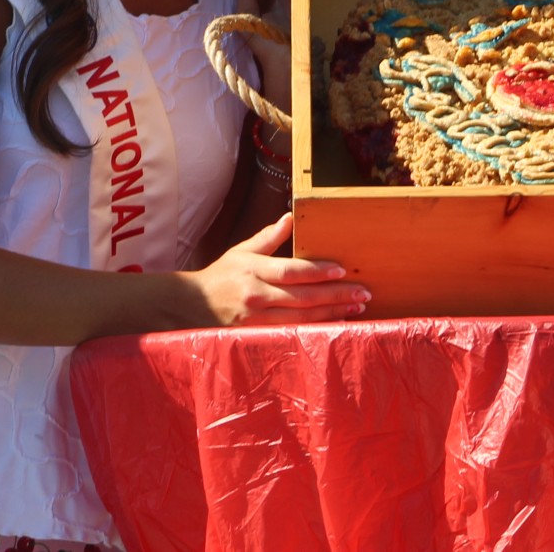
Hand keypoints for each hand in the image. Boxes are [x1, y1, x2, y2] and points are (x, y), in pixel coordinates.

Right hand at [184, 214, 367, 326]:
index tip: (343, 270)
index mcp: (254, 270)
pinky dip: (315, 329)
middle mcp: (257, 295)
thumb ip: (268, 237)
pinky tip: (334, 325)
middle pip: (303, 297)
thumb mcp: (241, 251)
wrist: (190, 307)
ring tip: (356, 309)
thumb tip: (290, 217)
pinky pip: (292, 333)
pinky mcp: (257, 336)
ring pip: (302, 319)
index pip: (292, 271)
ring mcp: (257, 319)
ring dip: (332, 314)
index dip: (318, 272)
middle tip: (363, 294)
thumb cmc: (220, 276)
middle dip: (336, 296)